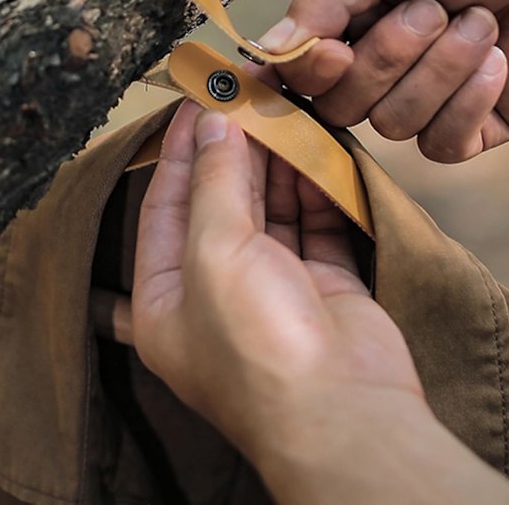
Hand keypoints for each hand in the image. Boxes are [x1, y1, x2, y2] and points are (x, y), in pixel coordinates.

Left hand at [131, 99, 422, 476]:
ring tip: (279, 110)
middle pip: (217, 203)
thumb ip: (213, 184)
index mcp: (166, 298)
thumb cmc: (257, 346)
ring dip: (273, 163)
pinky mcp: (319, 287)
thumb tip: (211, 126)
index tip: (196, 99)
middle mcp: (214, 294)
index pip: (163, 205)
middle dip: (231, 148)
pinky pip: (311, 225)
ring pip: (267, 210)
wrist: (345, 415)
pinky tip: (312, 151)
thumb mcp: (215, 253)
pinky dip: (311, 190)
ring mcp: (270, 289)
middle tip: (245, 94)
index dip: (179, 149)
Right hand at [260, 0, 508, 162]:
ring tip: (480, 22)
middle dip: (390, 58)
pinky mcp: (463, 134)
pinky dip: (468, 103)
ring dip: (440, 70)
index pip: (305, 79)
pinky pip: (439, 146)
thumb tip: (267, 51)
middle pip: (343, 108)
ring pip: (392, 126)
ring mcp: (420, 109)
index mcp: (352, 32)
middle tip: (434, 10)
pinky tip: (497, 63)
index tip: (336, 52)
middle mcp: (378, 76)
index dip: (313, 75)